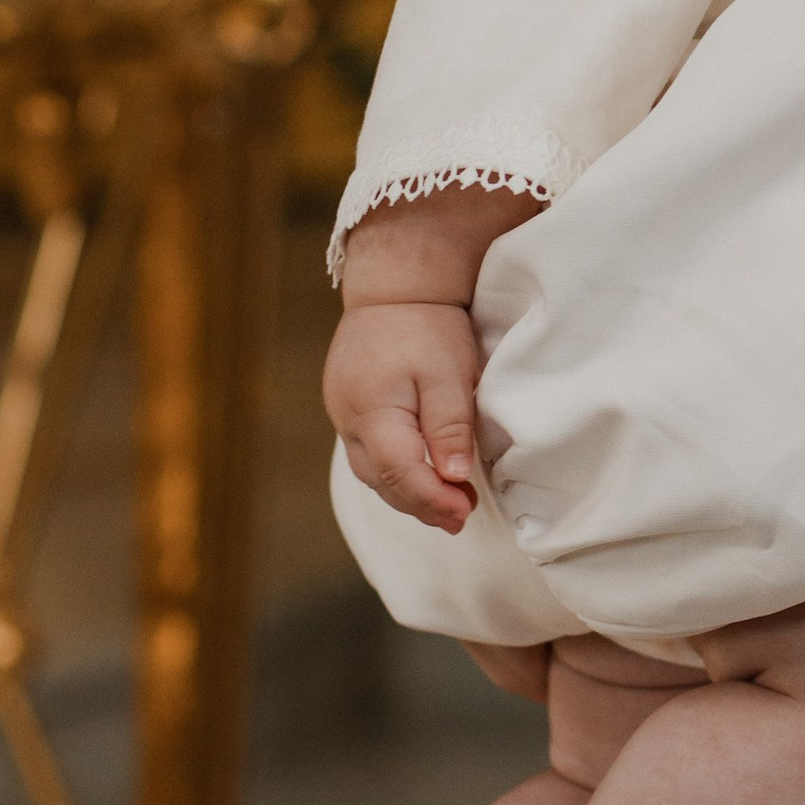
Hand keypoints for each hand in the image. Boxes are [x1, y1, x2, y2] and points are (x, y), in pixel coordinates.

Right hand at [326, 299, 486, 531]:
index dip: (432, 500)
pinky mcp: (347, 407)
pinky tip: (420, 475)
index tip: (463, 512)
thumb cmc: (426, 326)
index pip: (399, 473)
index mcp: (371, 411)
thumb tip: (452, 476)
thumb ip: (449, 425)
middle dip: (422, 505)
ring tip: (447, 505)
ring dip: (407, 493)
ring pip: (371, 472)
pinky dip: (394, 472)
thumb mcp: (448, 372)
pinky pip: (367, 453)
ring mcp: (342, 414)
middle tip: (460, 517)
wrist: (394, 287)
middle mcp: (347, 419)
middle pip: (381, 480)